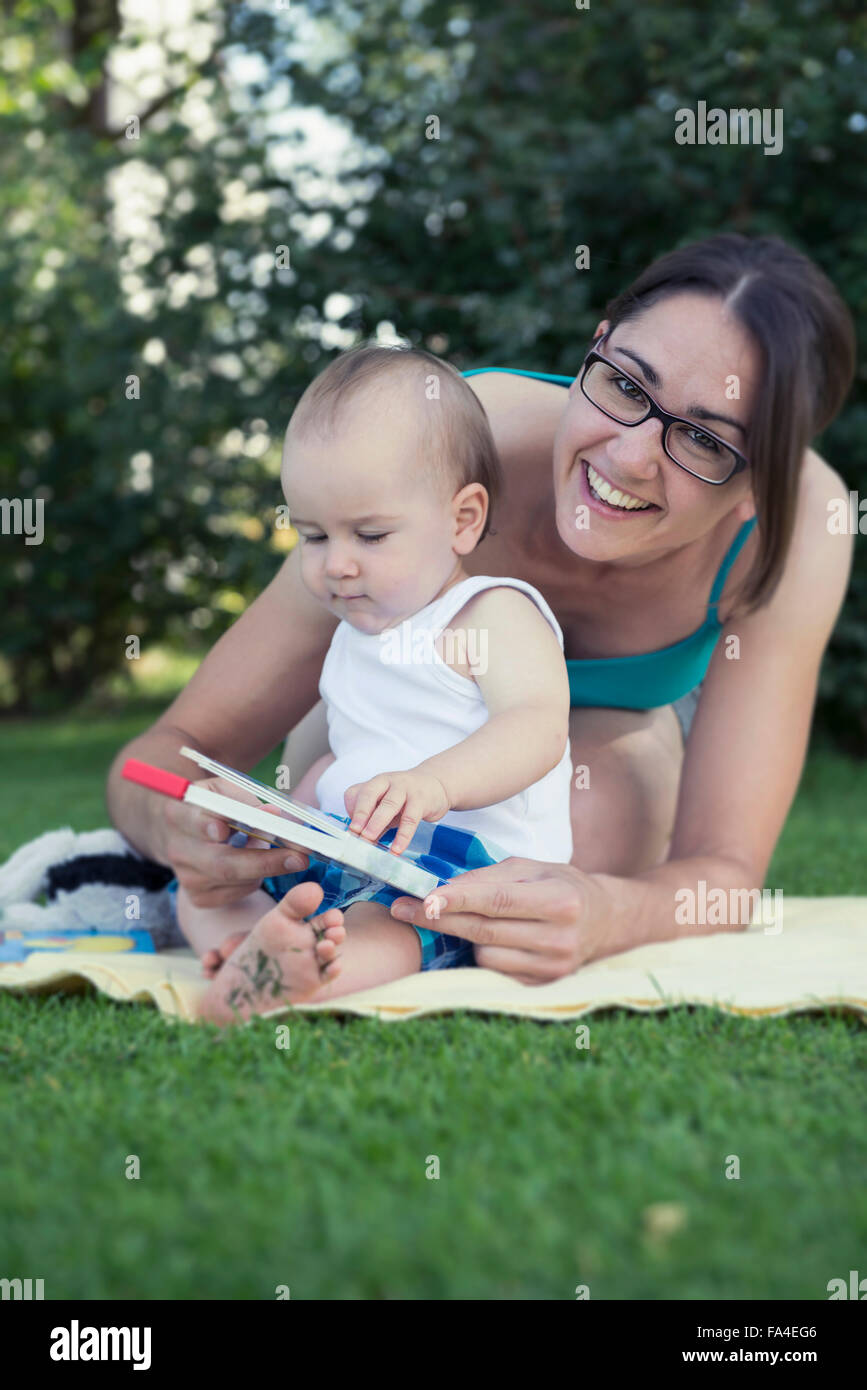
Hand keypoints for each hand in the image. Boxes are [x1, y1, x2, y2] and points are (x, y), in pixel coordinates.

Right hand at [163, 775, 307, 907]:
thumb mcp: (224, 791)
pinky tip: (257, 866)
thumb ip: (246, 799)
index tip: (226, 829)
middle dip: (264, 861)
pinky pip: (237, 892)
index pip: (193, 821)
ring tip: (284, 854)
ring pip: (235, 880)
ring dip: (265, 867)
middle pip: (221, 863)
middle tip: (299, 857)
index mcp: (179, 813)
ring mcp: (186, 877)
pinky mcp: (199, 897)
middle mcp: (177, 849)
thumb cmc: (214, 807)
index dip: (208, 825)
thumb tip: (273, 814)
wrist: (190, 834)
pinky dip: (255, 879)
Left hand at [344, 769, 450, 854]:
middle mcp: (388, 782)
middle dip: (361, 814)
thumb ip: (373, 818)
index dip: (350, 810)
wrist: (436, 784)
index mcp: (375, 783)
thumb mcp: (386, 803)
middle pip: (370, 794)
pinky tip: (397, 849)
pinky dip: (403, 835)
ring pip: (389, 804)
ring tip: (369, 839)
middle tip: (354, 831)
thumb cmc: (406, 797)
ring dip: (377, 822)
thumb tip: (360, 841)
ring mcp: (405, 789)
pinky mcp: (421, 800)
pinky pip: (411, 819)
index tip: (347, 829)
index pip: (357, 793)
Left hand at [388, 857, 603, 983]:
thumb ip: (488, 878)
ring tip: (473, 918)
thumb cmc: (561, 885)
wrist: (604, 920)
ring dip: (467, 935)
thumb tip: (443, 889)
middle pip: (485, 930)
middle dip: (439, 918)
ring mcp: (553, 968)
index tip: (422, 897)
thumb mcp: (531, 868)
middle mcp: (559, 938)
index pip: (498, 901)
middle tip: (401, 908)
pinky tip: (490, 938)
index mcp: (560, 901)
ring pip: (485, 953)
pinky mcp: (543, 986)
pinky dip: (483, 952)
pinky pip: (495, 970)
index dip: (457, 900)